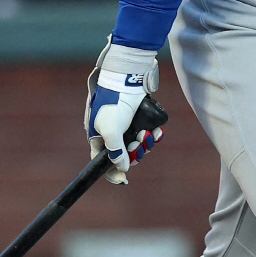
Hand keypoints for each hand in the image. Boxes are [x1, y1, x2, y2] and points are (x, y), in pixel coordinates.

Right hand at [85, 41, 160, 185]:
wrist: (128, 76)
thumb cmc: (114, 102)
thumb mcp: (111, 129)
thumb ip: (115, 151)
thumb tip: (123, 167)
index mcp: (98, 136)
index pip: (102, 162)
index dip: (112, 172)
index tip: (124, 180)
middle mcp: (111, 132)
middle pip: (124, 154)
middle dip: (134, 151)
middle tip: (139, 142)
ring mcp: (126, 125)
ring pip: (137, 144)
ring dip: (145, 143)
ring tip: (147, 133)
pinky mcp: (139, 117)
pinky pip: (147, 132)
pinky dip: (153, 134)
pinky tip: (157, 131)